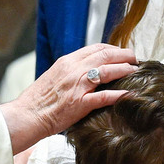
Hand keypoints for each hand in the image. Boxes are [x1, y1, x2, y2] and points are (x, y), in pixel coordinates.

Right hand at [0, 43, 136, 153]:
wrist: (28, 114)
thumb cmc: (39, 99)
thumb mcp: (54, 76)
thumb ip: (70, 71)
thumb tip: (86, 70)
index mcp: (67, 61)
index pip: (95, 48)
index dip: (113, 49)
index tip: (122, 53)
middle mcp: (74, 69)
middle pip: (105, 55)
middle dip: (124, 55)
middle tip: (135, 59)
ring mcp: (78, 86)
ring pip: (108, 71)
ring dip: (125, 70)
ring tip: (136, 71)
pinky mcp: (80, 103)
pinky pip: (104, 97)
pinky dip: (118, 94)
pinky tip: (129, 94)